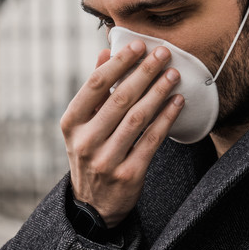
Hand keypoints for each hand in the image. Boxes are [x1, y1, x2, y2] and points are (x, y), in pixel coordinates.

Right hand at [60, 41, 183, 226]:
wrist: (94, 204)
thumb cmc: (91, 153)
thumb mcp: (82, 124)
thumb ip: (94, 90)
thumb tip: (105, 53)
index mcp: (71, 124)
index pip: (95, 85)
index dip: (119, 63)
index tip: (139, 45)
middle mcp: (85, 142)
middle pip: (120, 99)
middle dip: (145, 73)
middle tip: (163, 54)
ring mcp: (106, 160)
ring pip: (138, 118)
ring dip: (158, 92)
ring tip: (173, 75)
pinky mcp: (129, 175)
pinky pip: (152, 140)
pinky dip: (166, 118)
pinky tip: (177, 102)